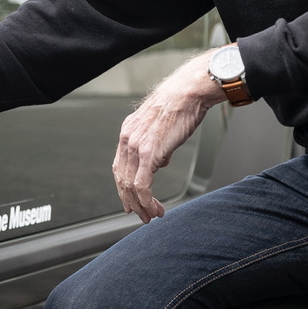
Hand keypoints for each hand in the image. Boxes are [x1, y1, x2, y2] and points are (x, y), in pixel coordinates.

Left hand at [112, 46, 231, 220]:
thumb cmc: (180, 105)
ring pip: (130, 186)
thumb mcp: (162, 127)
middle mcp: (127, 139)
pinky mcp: (149, 153)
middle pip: (121, 179)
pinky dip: (147, 201)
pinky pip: (142, 184)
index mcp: (128, 132)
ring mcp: (136, 146)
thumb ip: (157, 145)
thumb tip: (161, 162)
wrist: (187, 92)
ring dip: (140, 205)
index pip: (120, 166)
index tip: (130, 200)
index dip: (124, 186)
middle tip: (140, 215)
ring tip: (151, 215)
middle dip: (130, 201)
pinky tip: (155, 208)